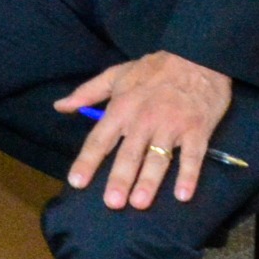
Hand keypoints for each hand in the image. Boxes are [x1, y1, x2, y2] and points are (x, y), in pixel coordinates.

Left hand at [57, 51, 235, 209]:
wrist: (198, 55)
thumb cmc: (154, 68)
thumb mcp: (117, 74)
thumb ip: (87, 92)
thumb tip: (60, 106)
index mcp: (122, 108)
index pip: (99, 139)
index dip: (87, 161)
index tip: (76, 182)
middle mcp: (144, 120)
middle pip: (128, 154)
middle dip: (119, 178)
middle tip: (112, 203)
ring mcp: (172, 126)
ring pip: (158, 158)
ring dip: (149, 181)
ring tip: (139, 203)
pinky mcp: (197, 130)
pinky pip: (193, 156)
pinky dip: (189, 175)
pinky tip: (183, 195)